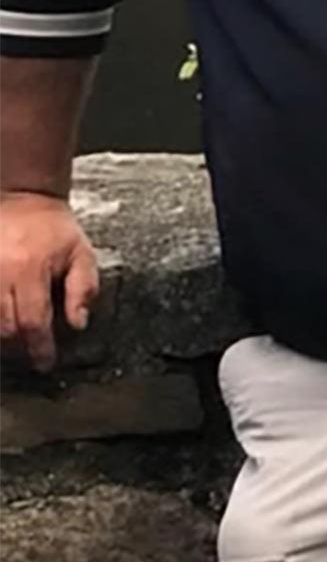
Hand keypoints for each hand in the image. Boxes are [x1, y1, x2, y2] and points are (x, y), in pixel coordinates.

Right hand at [0, 192, 98, 371]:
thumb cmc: (55, 229)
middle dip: (21, 348)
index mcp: (31, 268)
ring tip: (19, 342)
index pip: (33, 321)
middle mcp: (2, 273)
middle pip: (6, 328)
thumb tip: (78, 323)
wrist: (24, 199)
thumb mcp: (82, 252)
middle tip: (34, 353)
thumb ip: (83, 289)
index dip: (40, 348)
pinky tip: (5, 326)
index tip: (46, 362)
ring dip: (4, 339)